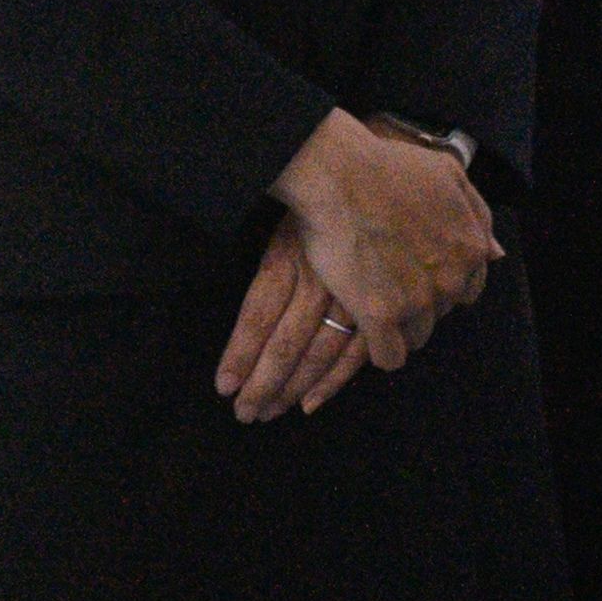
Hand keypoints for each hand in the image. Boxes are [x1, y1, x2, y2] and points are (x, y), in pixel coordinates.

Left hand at [212, 224, 372, 422]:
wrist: (373, 185)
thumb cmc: (318, 207)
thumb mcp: (282, 228)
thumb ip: (271, 269)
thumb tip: (247, 310)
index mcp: (288, 260)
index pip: (256, 316)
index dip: (240, 354)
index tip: (224, 387)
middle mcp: (317, 282)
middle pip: (285, 344)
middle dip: (263, 384)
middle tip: (244, 414)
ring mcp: (351, 297)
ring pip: (316, 353)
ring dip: (291, 388)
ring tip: (267, 413)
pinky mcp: (377, 307)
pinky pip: (354, 353)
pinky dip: (332, 381)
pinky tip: (309, 403)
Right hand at [265, 109, 496, 372]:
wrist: (337, 174)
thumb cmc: (388, 167)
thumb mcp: (448, 173)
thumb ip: (478, 214)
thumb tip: (497, 254)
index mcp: (471, 249)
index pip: (467, 290)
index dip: (439, 280)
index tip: (412, 267)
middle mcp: (451, 280)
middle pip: (440, 313)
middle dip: (419, 300)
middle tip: (387, 274)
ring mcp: (417, 301)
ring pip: (417, 337)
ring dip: (398, 324)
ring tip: (371, 294)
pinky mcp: (380, 316)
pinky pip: (389, 357)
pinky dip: (380, 349)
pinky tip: (367, 330)